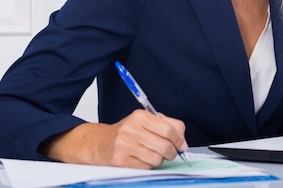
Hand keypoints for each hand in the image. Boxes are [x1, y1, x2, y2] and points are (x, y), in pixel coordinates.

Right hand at [41, 109, 188, 167]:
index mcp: (140, 116)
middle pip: (164, 145)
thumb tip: (182, 141)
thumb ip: (167, 125)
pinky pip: (145, 167)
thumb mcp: (145, 122)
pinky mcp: (120, 160)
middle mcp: (131, 128)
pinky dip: (148, 165)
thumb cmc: (126, 133)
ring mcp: (124, 145)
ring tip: (154, 155)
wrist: (99, 143)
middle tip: (171, 153)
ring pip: (156, 158)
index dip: (179, 139)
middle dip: (172, 152)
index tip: (182, 145)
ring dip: (159, 160)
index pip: (168, 128)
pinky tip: (143, 159)